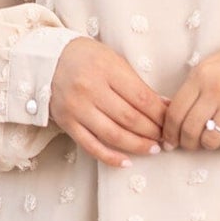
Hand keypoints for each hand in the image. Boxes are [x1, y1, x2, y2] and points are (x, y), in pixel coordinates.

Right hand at [49, 36, 168, 166]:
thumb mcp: (114, 61)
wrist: (48, 59)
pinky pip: (91, 146)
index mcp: (106, 69)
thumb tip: (165, 106)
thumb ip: (137, 84)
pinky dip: (111, 157)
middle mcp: (90, 89)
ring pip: (113, 135)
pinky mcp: (67, 124)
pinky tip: (127, 162)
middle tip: (165, 137)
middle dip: (152, 131)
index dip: (160, 114)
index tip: (171, 121)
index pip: (141, 98)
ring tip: (153, 149)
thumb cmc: (87, 58)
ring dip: (137, 146)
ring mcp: (77, 109)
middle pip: (129, 118)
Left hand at [160, 39, 219, 149]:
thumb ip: (191, 93)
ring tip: (212, 137)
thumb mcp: (207, 70)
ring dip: (208, 144)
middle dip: (186, 143)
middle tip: (189, 145)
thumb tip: (172, 125)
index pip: (175, 112)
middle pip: (190, 129)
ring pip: (211, 140)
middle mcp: (218, 89)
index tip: (169, 141)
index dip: (169, 132)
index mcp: (201, 76)